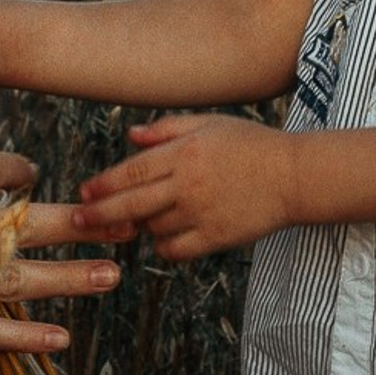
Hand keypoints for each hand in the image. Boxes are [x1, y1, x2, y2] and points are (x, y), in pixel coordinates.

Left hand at [74, 114, 296, 260]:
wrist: (296, 176)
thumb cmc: (252, 145)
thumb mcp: (210, 124)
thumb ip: (168, 129)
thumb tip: (130, 137)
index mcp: (185, 152)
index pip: (131, 171)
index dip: (103, 185)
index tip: (84, 193)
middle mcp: (188, 183)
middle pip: (131, 204)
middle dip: (99, 214)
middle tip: (79, 220)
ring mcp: (202, 212)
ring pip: (152, 228)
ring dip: (141, 227)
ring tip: (141, 221)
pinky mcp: (216, 236)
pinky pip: (175, 250)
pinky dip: (164, 247)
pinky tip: (165, 238)